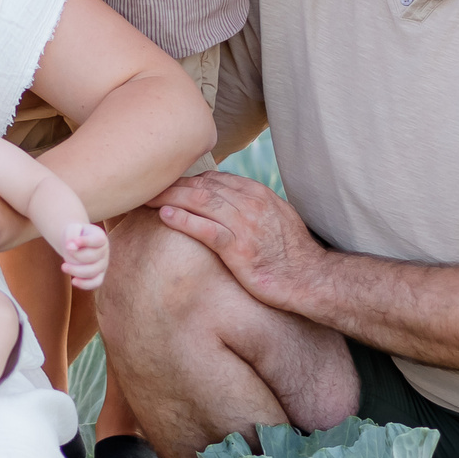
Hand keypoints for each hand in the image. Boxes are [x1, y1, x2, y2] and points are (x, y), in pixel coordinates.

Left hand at [60, 223, 109, 290]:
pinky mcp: (99, 275)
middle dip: (76, 256)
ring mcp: (103, 264)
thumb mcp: (72, 229)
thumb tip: (71, 247)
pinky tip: (73, 281)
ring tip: (63, 266)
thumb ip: (72, 236)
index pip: (97, 240)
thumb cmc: (75, 235)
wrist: (76, 244)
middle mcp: (104, 251)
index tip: (73, 241)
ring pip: (92, 272)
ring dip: (76, 271)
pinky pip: (96, 283)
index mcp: (100, 237)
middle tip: (65, 252)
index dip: (86, 241)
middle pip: (92, 257)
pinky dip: (85, 284)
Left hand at [153, 172, 322, 308]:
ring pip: (201, 202)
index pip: (216, 179)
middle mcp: (251, 204)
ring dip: (171, 198)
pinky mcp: (239, 249)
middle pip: (203, 186)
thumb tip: (231, 203)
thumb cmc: (292, 253)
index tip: (170, 186)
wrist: (311, 278)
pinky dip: (184, 220)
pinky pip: (206, 229)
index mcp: (259, 194)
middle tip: (149, 187)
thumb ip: (253, 206)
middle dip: (174, 185)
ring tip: (148, 199)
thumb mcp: (277, 217)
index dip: (189, 180)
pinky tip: (165, 217)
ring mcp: (245, 225)